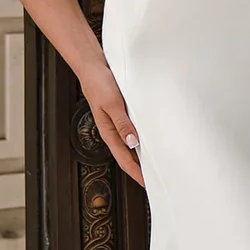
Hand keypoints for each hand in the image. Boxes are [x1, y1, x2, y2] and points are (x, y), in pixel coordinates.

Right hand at [77, 58, 143, 186]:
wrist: (92, 67)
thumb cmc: (98, 84)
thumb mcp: (112, 104)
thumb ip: (123, 123)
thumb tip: (133, 142)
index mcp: (109, 132)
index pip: (124, 159)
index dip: (136, 173)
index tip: (146, 183)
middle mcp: (113, 130)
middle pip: (128, 156)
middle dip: (140, 169)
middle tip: (155, 178)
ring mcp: (118, 123)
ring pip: (131, 145)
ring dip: (142, 154)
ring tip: (156, 163)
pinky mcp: (122, 114)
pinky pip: (133, 131)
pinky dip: (142, 138)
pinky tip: (151, 139)